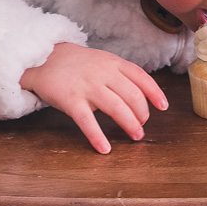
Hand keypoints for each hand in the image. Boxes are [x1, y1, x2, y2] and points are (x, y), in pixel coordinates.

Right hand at [20, 42, 167, 153]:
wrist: (43, 57)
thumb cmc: (76, 64)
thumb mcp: (101, 60)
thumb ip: (120, 74)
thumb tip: (141, 96)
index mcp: (112, 63)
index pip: (141, 77)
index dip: (154, 93)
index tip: (163, 106)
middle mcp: (103, 73)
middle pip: (132, 96)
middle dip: (141, 114)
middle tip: (142, 126)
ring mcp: (87, 86)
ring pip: (116, 108)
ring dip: (129, 124)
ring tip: (135, 136)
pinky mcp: (71, 100)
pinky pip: (88, 121)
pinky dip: (97, 136)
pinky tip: (104, 148)